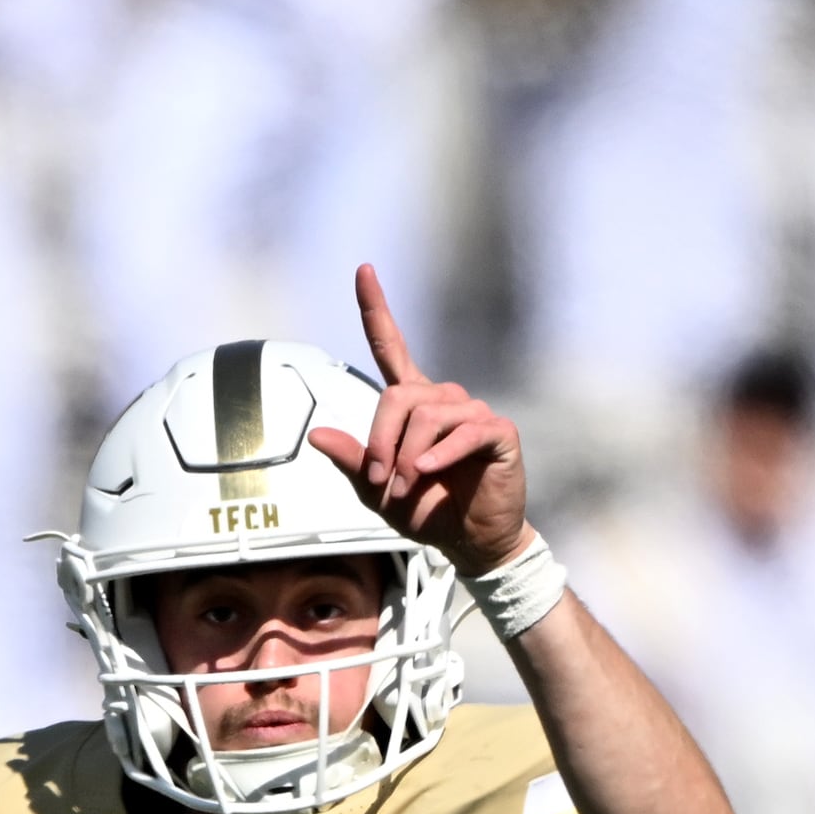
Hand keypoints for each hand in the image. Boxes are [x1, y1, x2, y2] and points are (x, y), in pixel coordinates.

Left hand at [308, 265, 529, 577]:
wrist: (471, 543)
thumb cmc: (428, 511)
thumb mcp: (377, 491)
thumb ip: (352, 461)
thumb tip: (316, 436)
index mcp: (414, 405)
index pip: (391, 346)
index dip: (376, 309)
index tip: (363, 270)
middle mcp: (444, 400)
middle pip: (398, 396)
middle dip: (380, 440)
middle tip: (380, 481)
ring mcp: (473, 413)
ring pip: (427, 415)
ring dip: (405, 456)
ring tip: (405, 487)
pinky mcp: (498, 432)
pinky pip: (463, 432)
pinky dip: (439, 455)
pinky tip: (425, 473)